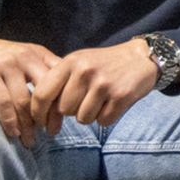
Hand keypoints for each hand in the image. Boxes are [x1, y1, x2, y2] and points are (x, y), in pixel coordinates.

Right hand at [0, 36, 61, 146]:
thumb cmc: (1, 56)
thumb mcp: (28, 56)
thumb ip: (45, 70)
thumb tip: (66, 97)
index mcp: (40, 54)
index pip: (60, 79)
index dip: (65, 102)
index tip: (66, 120)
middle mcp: (26, 58)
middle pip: (46, 91)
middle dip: (49, 115)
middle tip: (51, 133)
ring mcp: (6, 65)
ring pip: (24, 101)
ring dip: (28, 125)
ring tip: (30, 140)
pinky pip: (3, 102)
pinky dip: (9, 121)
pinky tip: (13, 133)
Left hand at [29, 38, 159, 133]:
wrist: (142, 57)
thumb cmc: (105, 64)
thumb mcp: (80, 62)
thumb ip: (59, 80)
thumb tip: (38, 110)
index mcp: (71, 62)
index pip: (43, 93)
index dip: (38, 112)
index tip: (41, 122)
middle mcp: (85, 72)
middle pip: (64, 110)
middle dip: (73, 110)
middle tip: (86, 100)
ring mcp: (104, 84)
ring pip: (83, 118)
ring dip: (91, 115)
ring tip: (101, 100)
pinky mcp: (121, 96)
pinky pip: (103, 121)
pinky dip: (107, 117)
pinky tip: (113, 103)